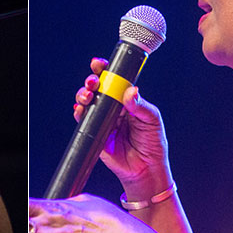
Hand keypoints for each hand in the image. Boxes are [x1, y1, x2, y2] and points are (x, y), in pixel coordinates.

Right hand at [73, 58, 172, 186]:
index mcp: (127, 100)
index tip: (100, 64)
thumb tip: (130, 90)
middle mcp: (113, 107)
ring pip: (88, 102)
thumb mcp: (152, 120)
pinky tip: (80, 110)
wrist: (146, 168)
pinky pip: (83, 121)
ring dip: (83, 95)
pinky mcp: (95, 133)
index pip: (114, 81)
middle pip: (97, 88)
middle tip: (93, 81)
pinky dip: (79, 113)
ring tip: (88, 96)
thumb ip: (140, 106)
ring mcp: (102, 120)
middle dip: (91, 81)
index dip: (105, 71)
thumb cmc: (152, 142)